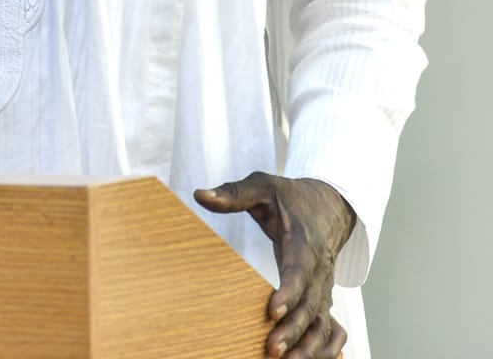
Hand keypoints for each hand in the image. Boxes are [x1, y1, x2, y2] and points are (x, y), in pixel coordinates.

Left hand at [195, 173, 355, 357]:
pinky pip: (329, 327)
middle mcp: (319, 269)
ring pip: (322, 321)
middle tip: (272, 350)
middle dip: (294, 330)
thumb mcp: (262, 186)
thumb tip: (199, 195)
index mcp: (303, 243)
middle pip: (311, 305)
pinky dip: (323, 348)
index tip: (272, 312)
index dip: (288, 293)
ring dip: (308, 345)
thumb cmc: (290, 197)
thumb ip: (233, 193)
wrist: (328, 206)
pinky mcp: (323, 296)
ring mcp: (324, 286)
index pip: (298, 272)